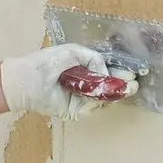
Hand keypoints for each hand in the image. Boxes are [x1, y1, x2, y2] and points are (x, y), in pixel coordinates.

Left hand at [0, 43, 139, 121]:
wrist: (28, 80)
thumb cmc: (47, 62)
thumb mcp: (73, 52)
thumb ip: (94, 58)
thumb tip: (106, 71)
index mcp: (84, 69)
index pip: (107, 72)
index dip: (120, 72)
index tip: (133, 71)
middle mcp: (85, 84)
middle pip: (109, 87)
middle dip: (122, 85)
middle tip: (133, 83)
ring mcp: (81, 98)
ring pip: (104, 99)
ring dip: (115, 94)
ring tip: (126, 88)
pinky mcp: (75, 111)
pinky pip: (92, 108)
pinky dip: (99, 102)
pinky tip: (104, 94)